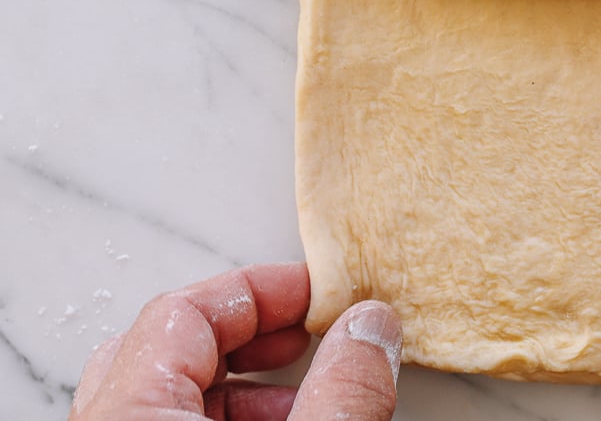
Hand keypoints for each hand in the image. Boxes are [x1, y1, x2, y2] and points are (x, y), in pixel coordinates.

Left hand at [69, 263, 400, 420]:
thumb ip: (342, 389)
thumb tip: (372, 324)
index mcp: (130, 416)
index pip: (182, 312)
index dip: (260, 291)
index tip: (320, 294)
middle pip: (168, 351)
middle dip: (253, 334)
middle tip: (313, 334)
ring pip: (169, 400)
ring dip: (248, 386)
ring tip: (315, 397)